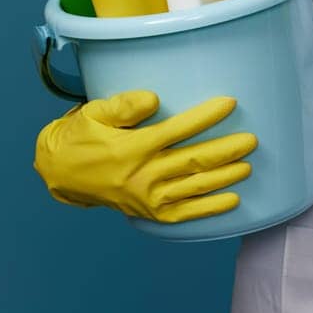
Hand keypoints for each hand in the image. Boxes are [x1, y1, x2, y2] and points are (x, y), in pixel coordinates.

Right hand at [33, 91, 256, 222]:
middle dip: (226, 150)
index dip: (205, 117)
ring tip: (248, 165)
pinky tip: (232, 200)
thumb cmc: (81, 136)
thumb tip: (154, 98)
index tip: (229, 103)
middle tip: (252, 139)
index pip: (176, 130)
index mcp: (132, 147)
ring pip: (194, 187)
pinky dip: (209, 208)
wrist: (60, 173)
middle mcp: (143, 174)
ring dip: (224, 177)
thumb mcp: (94, 113)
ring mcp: (146, 197)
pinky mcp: (148, 212)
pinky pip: (184, 213)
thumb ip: (123, 105)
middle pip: (193, 161)